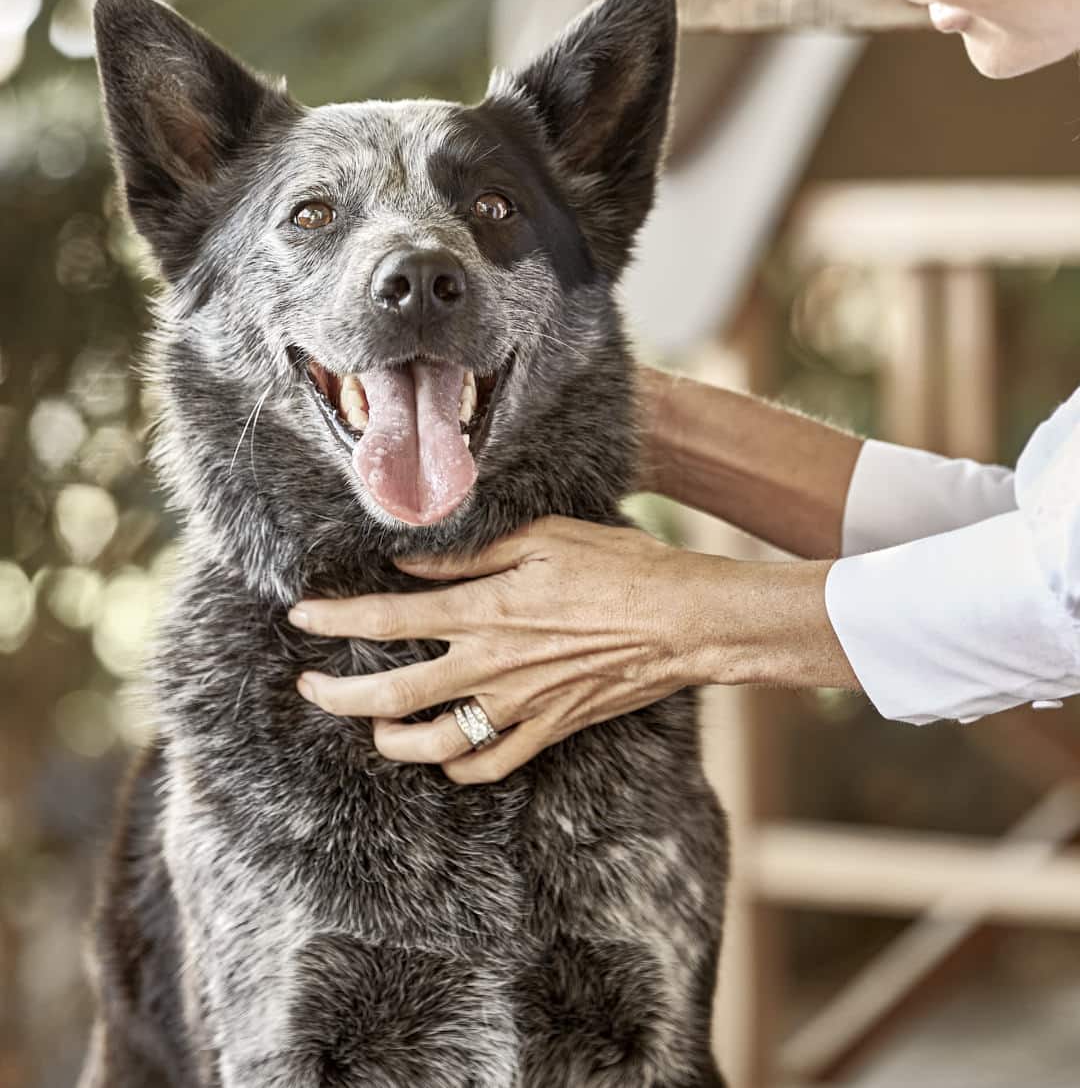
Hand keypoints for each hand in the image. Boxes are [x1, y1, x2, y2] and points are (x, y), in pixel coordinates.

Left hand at [289, 517, 722, 782]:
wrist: (683, 622)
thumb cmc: (619, 567)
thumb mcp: (543, 538)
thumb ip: (469, 556)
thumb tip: (409, 560)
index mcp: (486, 609)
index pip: (388, 617)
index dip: (336, 619)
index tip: (301, 616)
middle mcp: (492, 664)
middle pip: (392, 694)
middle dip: (338, 695)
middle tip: (309, 689)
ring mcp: (519, 705)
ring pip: (433, 744)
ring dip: (389, 741)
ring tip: (372, 728)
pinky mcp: (548, 729)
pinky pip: (489, 766)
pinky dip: (456, 767)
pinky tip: (443, 753)